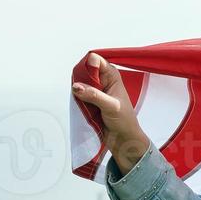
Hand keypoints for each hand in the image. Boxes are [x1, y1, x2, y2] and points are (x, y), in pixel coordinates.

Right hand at [72, 52, 148, 169]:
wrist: (123, 139)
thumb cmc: (124, 121)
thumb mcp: (111, 106)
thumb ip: (94, 95)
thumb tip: (76, 86)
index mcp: (112, 75)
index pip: (95, 60)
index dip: (87, 66)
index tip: (84, 79)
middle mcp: (103, 79)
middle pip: (84, 70)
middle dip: (79, 78)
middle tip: (82, 92)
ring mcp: (95, 90)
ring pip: (79, 82)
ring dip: (77, 90)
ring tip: (84, 102)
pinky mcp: (89, 100)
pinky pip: (77, 94)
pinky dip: (76, 98)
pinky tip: (81, 106)